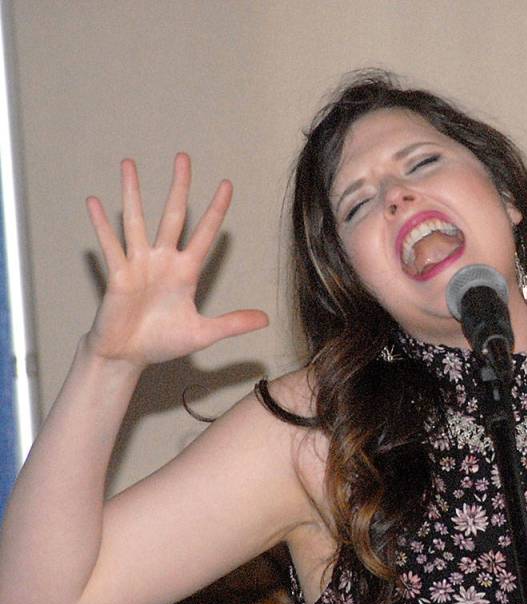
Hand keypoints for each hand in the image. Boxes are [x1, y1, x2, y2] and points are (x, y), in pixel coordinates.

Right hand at [84, 154, 268, 365]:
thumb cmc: (161, 342)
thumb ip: (233, 323)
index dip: (216, 210)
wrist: (128, 356)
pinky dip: (102, 225)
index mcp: (186, 271)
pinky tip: (96, 202)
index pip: (206, 233)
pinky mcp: (117, 275)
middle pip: (174, 215)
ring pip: (137, 221)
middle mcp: (163, 260)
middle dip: (179, 187)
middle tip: (183, 158)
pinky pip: (110, 246)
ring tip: (130, 164)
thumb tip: (266, 319)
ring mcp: (138, 265)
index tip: (227, 185)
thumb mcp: (203, 333)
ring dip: (133, 192)